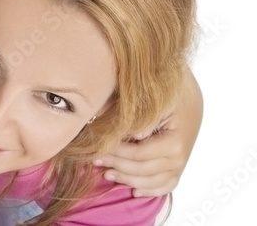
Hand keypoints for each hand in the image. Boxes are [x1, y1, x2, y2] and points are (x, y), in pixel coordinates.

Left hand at [94, 72, 202, 196]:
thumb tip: (134, 136)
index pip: (138, 154)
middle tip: (95, 160)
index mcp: (174, 142)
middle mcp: (179, 158)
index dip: (116, 153)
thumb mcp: (157, 100)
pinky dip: (150, 190)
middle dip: (116, 166)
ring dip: (128, 180)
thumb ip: (144, 118)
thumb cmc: (171, 92)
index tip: (98, 147)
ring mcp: (180, 164)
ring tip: (107, 174)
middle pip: (142, 170)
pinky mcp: (178, 166)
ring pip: (151, 182)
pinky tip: (134, 191)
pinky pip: (165, 185)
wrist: (189, 93)